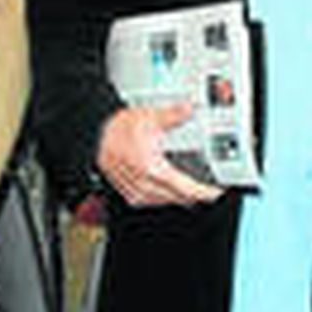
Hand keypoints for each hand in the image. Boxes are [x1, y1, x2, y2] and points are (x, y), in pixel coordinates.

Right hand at [96, 103, 224, 206]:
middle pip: (178, 198)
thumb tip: (189, 110)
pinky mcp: (131, 194)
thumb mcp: (150, 117)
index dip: (204, 192)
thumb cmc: (118, 129)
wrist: (96, 137)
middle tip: (209, 187)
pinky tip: (170, 188)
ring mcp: (136, 192)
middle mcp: (144, 185)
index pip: (185, 189)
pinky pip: (154, 201)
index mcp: (152, 170)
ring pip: (167, 201)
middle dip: (195, 194)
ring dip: (180, 196)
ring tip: (193, 187)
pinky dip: (166, 196)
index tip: (215, 192)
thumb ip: (173, 114)